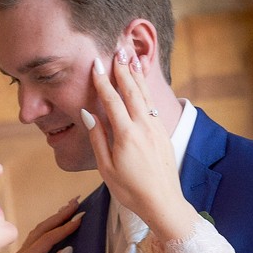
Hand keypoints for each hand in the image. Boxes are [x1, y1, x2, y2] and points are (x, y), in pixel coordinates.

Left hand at [0, 198, 82, 252]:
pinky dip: (48, 229)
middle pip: (41, 230)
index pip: (47, 239)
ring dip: (53, 219)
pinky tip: (55, 226)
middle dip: (59, 215)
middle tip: (77, 202)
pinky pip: (36, 240)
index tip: (81, 217)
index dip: (65, 227)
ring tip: (69, 208)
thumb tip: (69, 249)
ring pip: (38, 233)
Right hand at [86, 54, 197, 242]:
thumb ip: (98, 138)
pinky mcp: (162, 133)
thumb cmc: (131, 190)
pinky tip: (143, 81)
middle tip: (116, 50)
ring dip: (136, 75)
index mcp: (126, 135)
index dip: (103, 81)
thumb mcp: (106, 168)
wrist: (163, 202)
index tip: (96, 64)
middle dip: (123, 69)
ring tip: (131, 56)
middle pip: (132, 91)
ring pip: (145, 95)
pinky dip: (146, 89)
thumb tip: (89, 114)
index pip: (112, 100)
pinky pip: (152, 105)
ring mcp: (156, 128)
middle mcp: (143, 127)